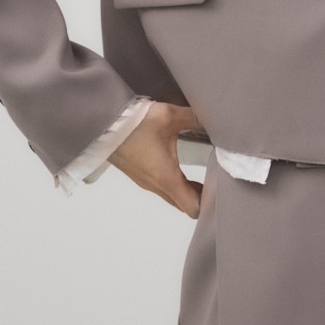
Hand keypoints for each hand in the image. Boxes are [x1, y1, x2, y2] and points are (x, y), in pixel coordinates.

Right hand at [108, 101, 206, 218]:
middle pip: (183, 204)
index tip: (221, 189)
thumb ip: (194, 118)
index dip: (210, 203)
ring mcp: (145, 181)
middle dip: (201, 197)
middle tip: (216, 180)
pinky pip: (160, 187)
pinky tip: (180, 167)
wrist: (102, 124)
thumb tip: (213, 117)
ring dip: (186, 191)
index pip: (192, 207)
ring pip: (171, 196)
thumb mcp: (169, 116)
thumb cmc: (134, 124)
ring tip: (203, 175)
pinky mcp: (138, 174)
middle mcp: (155, 185)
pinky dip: (174, 184)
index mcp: (166, 178)